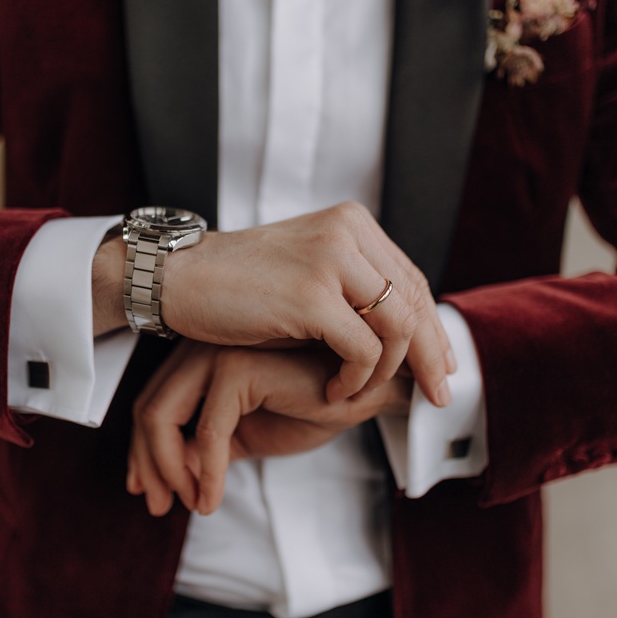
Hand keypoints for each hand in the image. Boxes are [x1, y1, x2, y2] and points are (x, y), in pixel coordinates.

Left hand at [126, 340, 411, 515]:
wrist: (364, 391)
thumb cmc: (310, 406)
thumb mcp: (245, 435)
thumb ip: (203, 449)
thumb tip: (164, 476)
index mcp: (200, 357)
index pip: (152, 402)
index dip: (142, 451)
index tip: (147, 491)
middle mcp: (201, 348)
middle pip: (148, 409)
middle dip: (148, 464)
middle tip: (158, 505)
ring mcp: (217, 353)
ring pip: (163, 418)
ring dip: (169, 471)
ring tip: (190, 504)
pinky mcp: (238, 368)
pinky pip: (207, 432)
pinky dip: (204, 472)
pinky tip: (211, 499)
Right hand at [160, 201, 455, 404]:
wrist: (177, 279)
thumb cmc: (237, 284)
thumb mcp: (306, 274)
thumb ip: (352, 290)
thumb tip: (406, 334)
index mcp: (350, 223)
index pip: (410, 279)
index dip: (430, 327)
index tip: (440, 363)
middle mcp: (347, 232)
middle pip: (413, 301)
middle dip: (430, 355)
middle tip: (436, 392)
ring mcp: (330, 260)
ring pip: (397, 326)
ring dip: (390, 370)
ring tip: (369, 394)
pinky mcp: (311, 295)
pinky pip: (362, 349)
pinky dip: (357, 378)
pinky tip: (337, 391)